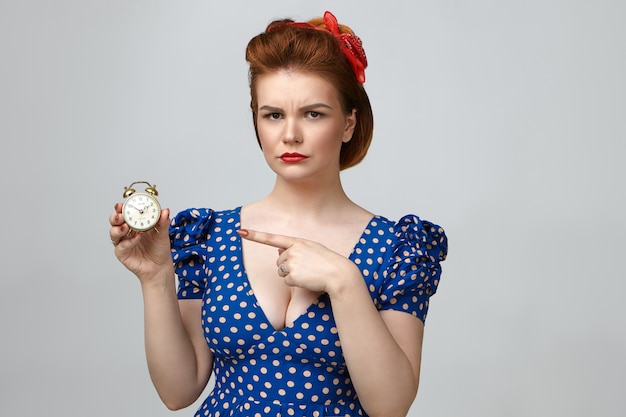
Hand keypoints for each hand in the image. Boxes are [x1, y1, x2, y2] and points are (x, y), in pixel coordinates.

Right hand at [109, 202, 172, 281]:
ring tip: (126, 226)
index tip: (121, 204)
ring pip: (113, 233)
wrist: (160, 267)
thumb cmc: (159, 249)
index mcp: (135, 223)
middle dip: (115, 216)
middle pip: (115, 221)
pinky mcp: (122, 253)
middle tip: (120, 215)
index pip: (125, 212)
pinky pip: (121, 246)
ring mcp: (123, 242)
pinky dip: (128, 241)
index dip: (121, 207)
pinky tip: (136, 238)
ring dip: (118, 228)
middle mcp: (127, 231)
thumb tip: (165, 210)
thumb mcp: (163, 233)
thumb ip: (163, 222)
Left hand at [237, 229, 361, 295]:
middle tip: (306, 267)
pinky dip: (295, 283)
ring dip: (291, 275)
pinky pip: (286, 281)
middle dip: (288, 266)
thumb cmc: (328, 262)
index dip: (255, 235)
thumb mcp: (312, 249)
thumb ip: (295, 248)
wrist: (339, 274)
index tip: (240, 232)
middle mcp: (292, 250)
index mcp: (297, 241)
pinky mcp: (292, 275)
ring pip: (281, 272)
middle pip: (279, 261)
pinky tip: (307, 279)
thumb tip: (278, 253)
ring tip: (308, 273)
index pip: (272, 238)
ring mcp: (291, 262)